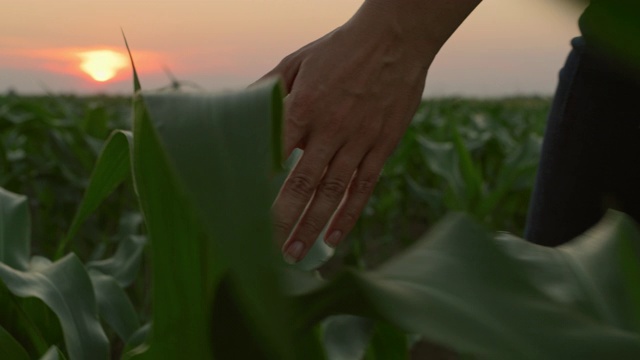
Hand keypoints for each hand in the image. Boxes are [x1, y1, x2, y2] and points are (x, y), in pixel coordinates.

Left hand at [261, 0, 477, 262]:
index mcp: (304, 105)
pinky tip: (336, 236)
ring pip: (333, 191)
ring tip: (298, 252)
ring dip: (314, 225)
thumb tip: (240, 108)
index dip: (259, 184)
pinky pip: (363, 186)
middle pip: (303, 182)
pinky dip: (349, 214)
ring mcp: (359, 139)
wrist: (395, 39)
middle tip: (270, 248)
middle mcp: (330, 128)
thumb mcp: (297, 60)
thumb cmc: (341, 49)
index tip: (245, 209)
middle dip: (285, 218)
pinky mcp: (382, 145)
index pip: (275, 154)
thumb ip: (268, 88)